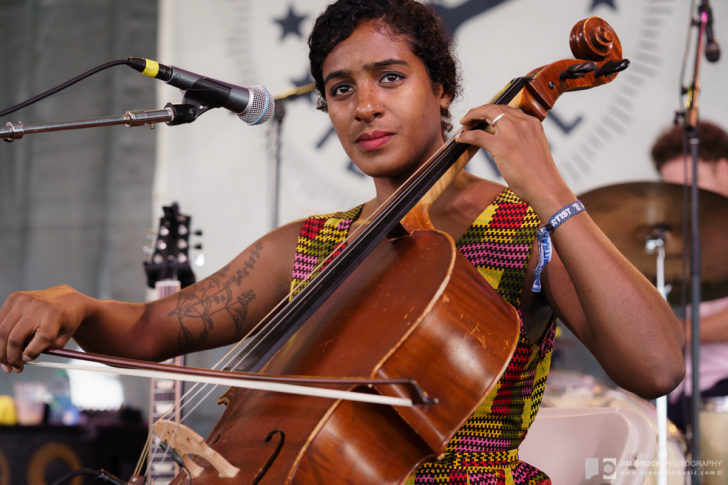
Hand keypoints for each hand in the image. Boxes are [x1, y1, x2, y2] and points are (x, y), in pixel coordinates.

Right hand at [0, 285, 85, 371]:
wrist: (67, 299)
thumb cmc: (66, 321)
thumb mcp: (63, 338)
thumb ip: (46, 349)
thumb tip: (24, 358)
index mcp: (55, 315)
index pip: (41, 338)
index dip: (31, 354)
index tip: (25, 362)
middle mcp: (38, 306)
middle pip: (16, 338)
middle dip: (10, 358)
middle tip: (11, 369)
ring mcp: (24, 300)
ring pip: (2, 331)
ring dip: (1, 350)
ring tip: (5, 362)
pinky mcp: (15, 297)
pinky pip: (0, 321)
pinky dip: (0, 336)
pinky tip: (4, 346)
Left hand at [455, 105, 574, 218]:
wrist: (547, 188)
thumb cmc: (540, 176)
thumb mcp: (533, 149)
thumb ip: (522, 140)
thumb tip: (507, 142)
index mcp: (532, 123)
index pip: (507, 109)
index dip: (490, 111)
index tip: (482, 117)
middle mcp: (523, 123)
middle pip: (494, 108)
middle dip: (478, 111)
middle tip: (467, 120)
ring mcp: (512, 133)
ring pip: (485, 114)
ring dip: (471, 118)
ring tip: (463, 126)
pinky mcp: (502, 146)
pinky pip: (477, 135)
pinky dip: (466, 135)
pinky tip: (460, 139)